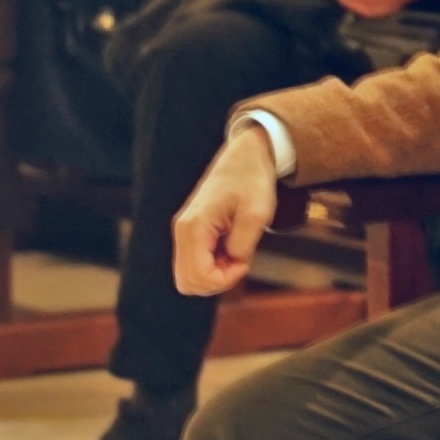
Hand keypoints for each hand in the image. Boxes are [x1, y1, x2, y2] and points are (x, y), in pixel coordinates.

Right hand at [172, 125, 280, 297]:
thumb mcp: (257, 214)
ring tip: (236, 254)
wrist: (246, 156)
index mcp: (193, 227)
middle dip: (217, 282)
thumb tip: (231, 263)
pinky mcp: (191, 232)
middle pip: (187, 283)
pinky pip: (195, 263)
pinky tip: (231, 248)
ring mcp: (184, 232)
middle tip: (240, 260)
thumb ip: (242, 245)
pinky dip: (213, 266)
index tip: (245, 261)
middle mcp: (181, 231)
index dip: (225, 279)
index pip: (198, 276)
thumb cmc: (252, 181)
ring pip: (189, 277)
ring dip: (215, 275)